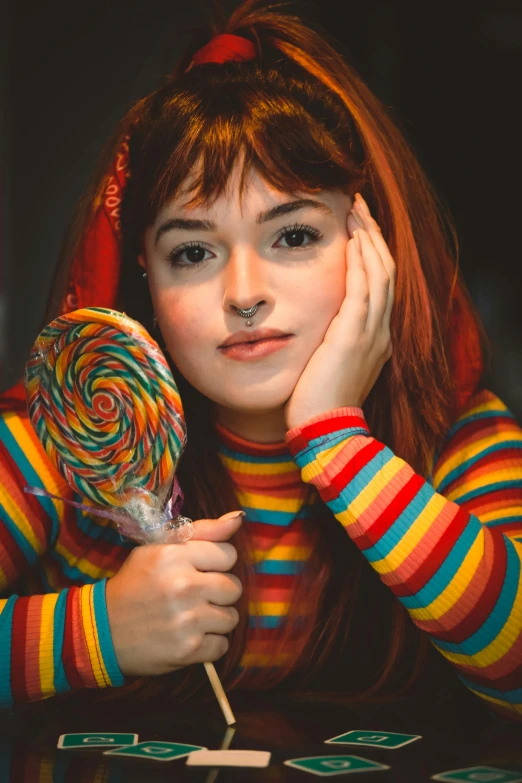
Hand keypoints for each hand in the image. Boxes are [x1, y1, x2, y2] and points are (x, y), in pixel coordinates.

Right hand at [106, 511, 243, 676]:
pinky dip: (209, 644)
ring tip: (193, 617)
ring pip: (232, 617)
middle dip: (219, 593)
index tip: (201, 571)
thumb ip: (203, 531)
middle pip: (234, 587)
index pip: (229, 554)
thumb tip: (239, 517)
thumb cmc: (134, 584)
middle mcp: (183, 586)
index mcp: (174, 556)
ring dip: (216, 620)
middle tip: (197, 596)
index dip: (217, 563)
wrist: (101, 631)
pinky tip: (189, 637)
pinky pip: (222, 645)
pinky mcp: (188, 649)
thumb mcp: (159, 548)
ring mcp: (187, 619)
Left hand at [283, 193, 395, 431]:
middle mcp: (379, 331)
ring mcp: (370, 333)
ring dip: (367, 238)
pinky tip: (352, 239)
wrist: (326, 433)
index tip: (356, 230)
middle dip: (372, 235)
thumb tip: (313, 331)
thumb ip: (329, 344)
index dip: (371, 254)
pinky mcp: (353, 336)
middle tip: (357, 206)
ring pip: (379, 273)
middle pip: (385, 271)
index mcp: (375, 338)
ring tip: (355, 210)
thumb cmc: (318, 405)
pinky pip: (363, 289)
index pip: (379, 285)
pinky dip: (360, 262)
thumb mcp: (328, 368)